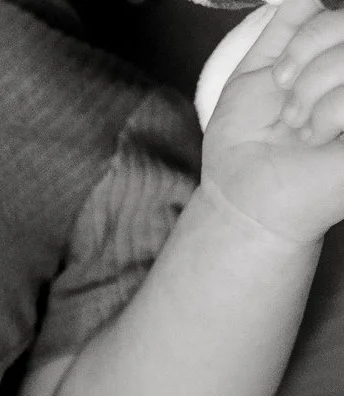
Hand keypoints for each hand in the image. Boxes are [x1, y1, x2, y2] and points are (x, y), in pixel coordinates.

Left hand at [202, 0, 343, 242]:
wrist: (245, 195)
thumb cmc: (250, 138)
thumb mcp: (260, 69)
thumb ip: (287, 27)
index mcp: (340, 55)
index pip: (340, 16)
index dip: (307, 38)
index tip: (281, 76)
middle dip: (305, 64)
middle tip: (287, 106)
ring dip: (312, 94)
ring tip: (300, 127)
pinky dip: (329, 113)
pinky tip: (318, 138)